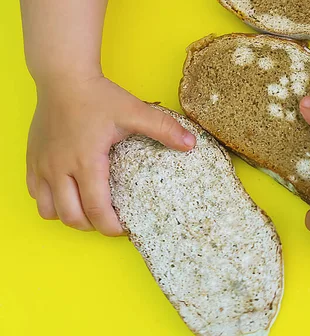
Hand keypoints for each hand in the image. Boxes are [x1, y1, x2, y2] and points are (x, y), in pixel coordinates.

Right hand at [26, 75, 195, 235]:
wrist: (62, 76)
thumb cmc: (97, 95)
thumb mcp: (134, 111)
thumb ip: (163, 128)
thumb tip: (191, 144)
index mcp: (86, 162)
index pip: (96, 209)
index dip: (111, 227)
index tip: (125, 229)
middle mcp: (60, 168)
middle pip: (72, 217)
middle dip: (93, 226)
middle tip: (110, 221)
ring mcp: (42, 165)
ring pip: (48, 210)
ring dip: (69, 216)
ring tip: (87, 209)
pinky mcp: (32, 159)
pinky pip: (35, 193)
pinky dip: (50, 201)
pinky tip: (67, 192)